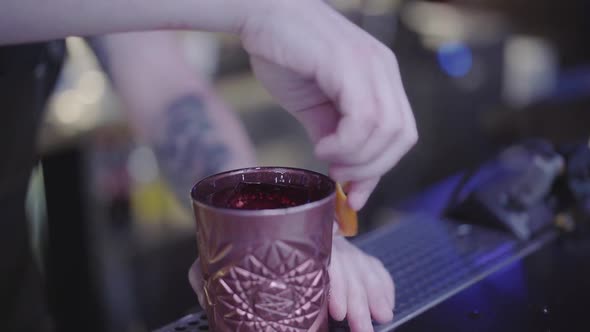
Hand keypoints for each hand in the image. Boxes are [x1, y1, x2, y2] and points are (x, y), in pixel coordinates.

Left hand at [188, 236, 394, 331]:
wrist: (248, 211)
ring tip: (380, 319)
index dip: (334, 284)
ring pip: (361, 264)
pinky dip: (381, 283)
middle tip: (359, 326)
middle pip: (347, 264)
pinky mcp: (340, 255)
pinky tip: (386, 304)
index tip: (336, 309)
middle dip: (358, 298)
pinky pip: (369, 264)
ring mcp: (330, 246)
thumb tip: (209, 294)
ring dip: (373, 294)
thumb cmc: (230, 243)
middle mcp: (315, 239)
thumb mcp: (214, 260)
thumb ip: (210, 277)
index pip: (320, 257)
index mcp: (288, 238)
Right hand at [240, 0, 416, 209]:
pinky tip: (322, 143)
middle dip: (371, 168)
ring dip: (356, 158)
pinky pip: (363, 118)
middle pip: (402, 136)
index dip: (380, 169)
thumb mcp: (314, 107)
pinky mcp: (348, 62)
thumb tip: (344, 171)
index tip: (354, 194)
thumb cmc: (285, 55)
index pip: (400, 134)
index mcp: (380, 79)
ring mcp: (369, 64)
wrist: (260, 15)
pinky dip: (345, 143)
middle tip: (338, 173)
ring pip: (386, 130)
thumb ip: (335, 136)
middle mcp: (383, 70)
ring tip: (326, 155)